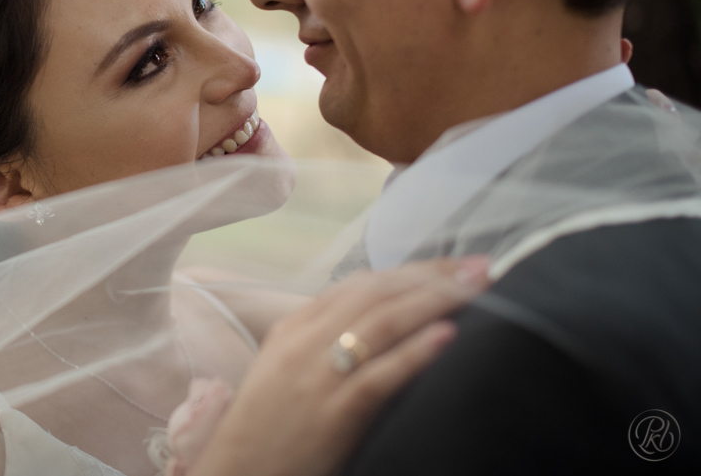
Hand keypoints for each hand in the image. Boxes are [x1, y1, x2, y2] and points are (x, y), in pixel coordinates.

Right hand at [188, 256, 490, 475]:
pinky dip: (415, 352)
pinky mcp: (334, 412)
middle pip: (377, 294)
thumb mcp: (285, 368)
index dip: (409, 270)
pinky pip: (379, 375)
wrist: (240, 471)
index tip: (450, 265)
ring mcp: (319, 375)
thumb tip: (375, 320)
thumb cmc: (269, 425)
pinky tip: (447, 336)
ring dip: (435, 301)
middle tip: (479, 266)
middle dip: (432, 276)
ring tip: (476, 287)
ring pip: (382, 323)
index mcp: (295, 328)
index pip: (359, 284)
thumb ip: (322, 339)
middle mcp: (306, 342)